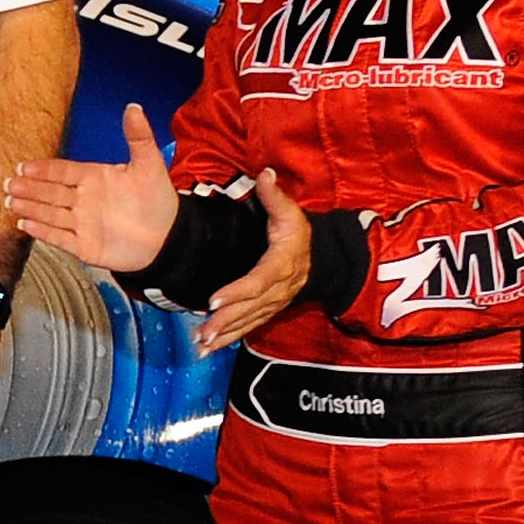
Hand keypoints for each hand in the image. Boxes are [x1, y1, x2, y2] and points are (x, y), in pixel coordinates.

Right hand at [6, 103, 179, 271]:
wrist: (169, 237)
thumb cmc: (158, 200)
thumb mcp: (150, 164)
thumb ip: (139, 137)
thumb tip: (134, 107)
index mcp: (93, 178)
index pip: (62, 171)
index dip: (44, 169)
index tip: (25, 166)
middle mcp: (82, 200)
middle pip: (50, 192)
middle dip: (29, 188)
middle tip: (10, 183)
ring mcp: (81, 223)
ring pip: (50, 214)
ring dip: (30, 208)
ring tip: (12, 201)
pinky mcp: (84, 246)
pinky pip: (59, 238)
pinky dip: (43, 232)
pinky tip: (25, 225)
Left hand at [201, 163, 314, 349]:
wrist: (322, 258)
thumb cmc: (300, 233)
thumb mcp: (291, 212)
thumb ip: (274, 195)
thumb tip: (264, 174)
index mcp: (281, 264)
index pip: (258, 281)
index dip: (237, 292)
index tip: (214, 300)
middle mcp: (278, 289)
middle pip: (250, 308)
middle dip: (225, 321)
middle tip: (202, 332)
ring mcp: (273, 303)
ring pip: (247, 322)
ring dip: (224, 335)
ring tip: (201, 345)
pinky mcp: (267, 311)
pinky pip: (248, 328)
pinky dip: (228, 340)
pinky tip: (208, 349)